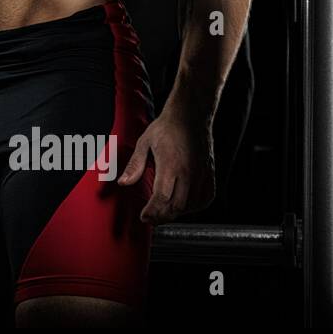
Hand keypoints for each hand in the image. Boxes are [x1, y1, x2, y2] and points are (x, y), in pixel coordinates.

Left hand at [117, 102, 216, 223]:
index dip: (152, 212)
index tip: (144, 217)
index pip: (162, 197)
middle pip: (177, 206)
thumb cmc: (166, 127)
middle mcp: (188, 172)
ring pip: (191, 205)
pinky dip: (194, 206)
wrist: (191, 115)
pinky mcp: (209, 174)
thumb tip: (123, 183)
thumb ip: (135, 165)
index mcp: (170, 165)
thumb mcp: (144, 142)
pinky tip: (183, 205)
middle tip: (151, 219)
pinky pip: (205, 198)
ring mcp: (201, 174)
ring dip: (177, 213)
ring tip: (163, 213)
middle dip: (162, 216)